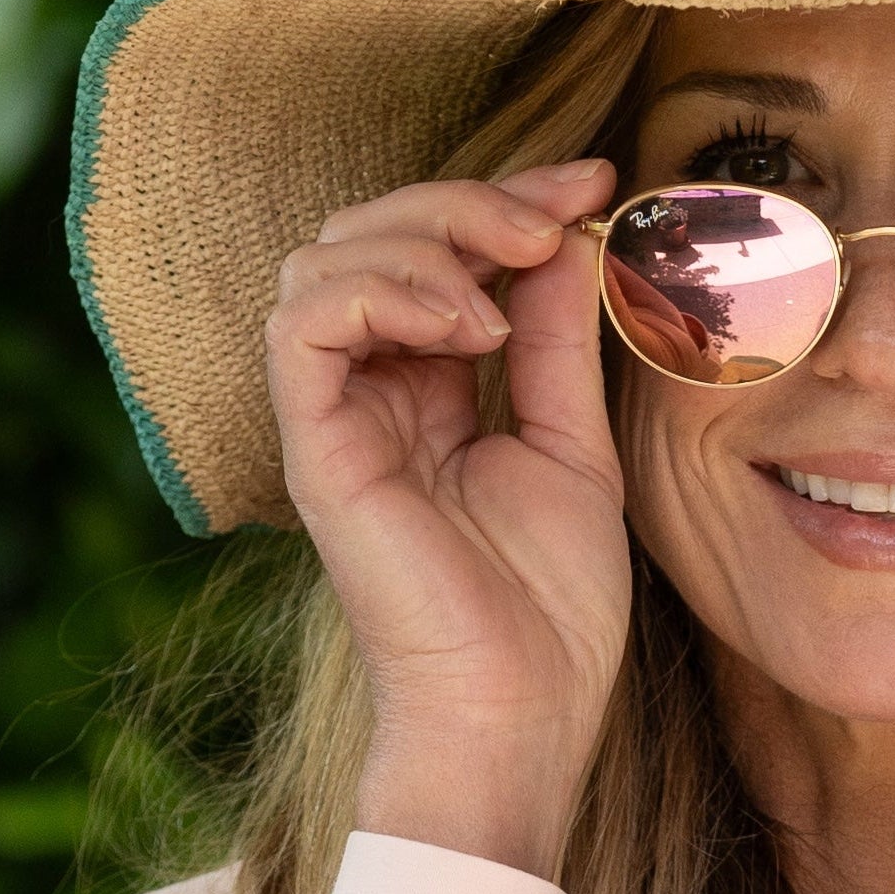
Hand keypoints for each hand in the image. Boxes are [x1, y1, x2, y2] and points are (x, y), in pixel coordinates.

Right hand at [264, 159, 626, 877]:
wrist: (521, 711)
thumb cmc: (550, 608)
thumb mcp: (574, 441)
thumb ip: (557, 339)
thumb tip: (567, 233)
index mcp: (426, 389)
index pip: (436, 250)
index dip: (507, 196)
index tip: (592, 182)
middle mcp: (369, 393)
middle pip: (370, 231)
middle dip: (465, 201)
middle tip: (547, 225)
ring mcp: (335, 418)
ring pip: (324, 257)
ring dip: (422, 240)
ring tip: (499, 293)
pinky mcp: (315, 449)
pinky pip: (302, 323)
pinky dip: (382, 293)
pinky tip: (464, 329)